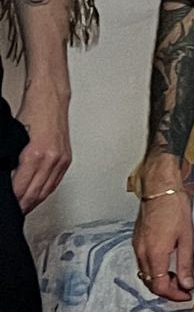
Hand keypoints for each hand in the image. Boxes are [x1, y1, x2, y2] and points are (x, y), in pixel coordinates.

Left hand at [11, 79, 70, 213]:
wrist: (50, 99)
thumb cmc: (33, 113)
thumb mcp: (15, 140)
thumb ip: (13, 163)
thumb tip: (9, 180)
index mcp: (36, 155)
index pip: (22, 188)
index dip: (14, 200)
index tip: (10, 206)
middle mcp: (52, 160)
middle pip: (36, 193)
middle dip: (24, 205)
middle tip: (16, 212)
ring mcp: (61, 160)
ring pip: (47, 191)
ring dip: (35, 201)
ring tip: (25, 208)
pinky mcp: (67, 159)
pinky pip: (55, 182)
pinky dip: (46, 191)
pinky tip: (39, 195)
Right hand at [132, 167, 193, 303]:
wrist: (160, 189)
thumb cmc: (176, 209)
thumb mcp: (187, 238)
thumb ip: (185, 264)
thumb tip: (186, 285)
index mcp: (154, 254)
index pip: (159, 286)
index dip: (173, 295)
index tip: (187, 295)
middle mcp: (141, 253)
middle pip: (150, 283)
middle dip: (167, 290)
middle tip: (184, 289)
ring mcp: (137, 247)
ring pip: (146, 274)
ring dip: (160, 281)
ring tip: (178, 278)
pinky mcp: (137, 241)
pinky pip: (143, 263)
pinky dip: (155, 270)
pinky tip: (168, 265)